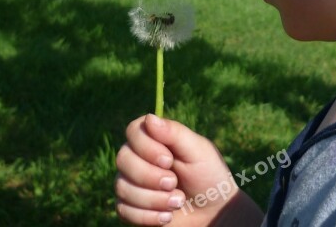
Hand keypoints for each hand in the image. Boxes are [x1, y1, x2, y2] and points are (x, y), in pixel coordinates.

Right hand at [115, 114, 260, 225]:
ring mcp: (132, 182)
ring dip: (153, 199)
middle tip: (174, 184)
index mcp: (155, 138)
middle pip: (123, 159)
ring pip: (122, 187)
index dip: (146, 146)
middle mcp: (138, 157)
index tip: (168, 160)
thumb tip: (149, 117)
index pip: (133, 131)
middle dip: (150, 176)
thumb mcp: (198, 151)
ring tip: (178, 201)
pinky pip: (124, 210)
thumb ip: (175, 133)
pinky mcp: (130, 207)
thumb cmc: (209, 176)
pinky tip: (167, 217)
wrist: (213, 212)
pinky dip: (148, 217)